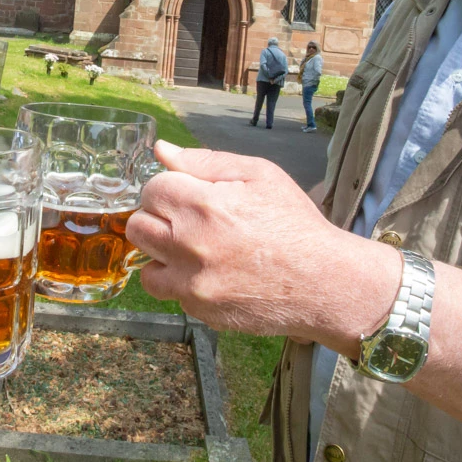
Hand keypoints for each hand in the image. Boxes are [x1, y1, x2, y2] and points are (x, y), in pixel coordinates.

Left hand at [130, 141, 385, 340]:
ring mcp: (192, 283)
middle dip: (158, 219)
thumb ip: (205, 161)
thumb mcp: (259, 175)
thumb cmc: (294, 223)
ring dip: (163, 256)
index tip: (189, 195)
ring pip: (146, 266)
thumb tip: (161, 151)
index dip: (169, 189)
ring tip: (194, 251)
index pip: (151, 189)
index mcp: (202, 204)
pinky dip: (184, 284)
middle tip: (188, 222)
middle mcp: (189, 244)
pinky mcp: (200, 310)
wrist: (323, 281)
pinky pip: (171, 294)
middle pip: (138, 226)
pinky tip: (212, 274)